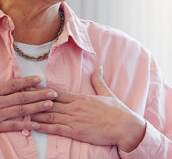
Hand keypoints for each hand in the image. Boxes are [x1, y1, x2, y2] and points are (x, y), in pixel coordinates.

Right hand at [0, 76, 55, 131]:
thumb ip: (3, 86)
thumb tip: (18, 79)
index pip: (13, 85)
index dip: (26, 81)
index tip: (40, 78)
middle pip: (20, 97)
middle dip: (39, 95)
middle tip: (53, 93)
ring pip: (19, 110)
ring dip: (36, 108)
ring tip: (50, 104)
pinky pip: (13, 126)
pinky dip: (25, 125)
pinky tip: (38, 124)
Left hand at [31, 67, 145, 152]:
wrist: (124, 126)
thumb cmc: (117, 110)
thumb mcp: (107, 93)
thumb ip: (99, 81)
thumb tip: (98, 67)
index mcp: (81, 98)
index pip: (57, 93)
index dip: (42, 90)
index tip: (30, 86)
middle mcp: (75, 107)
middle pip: (49, 103)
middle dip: (34, 100)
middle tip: (20, 97)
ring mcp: (74, 120)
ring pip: (49, 115)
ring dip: (34, 113)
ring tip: (20, 110)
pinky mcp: (75, 132)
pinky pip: (55, 129)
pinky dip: (42, 127)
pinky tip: (32, 125)